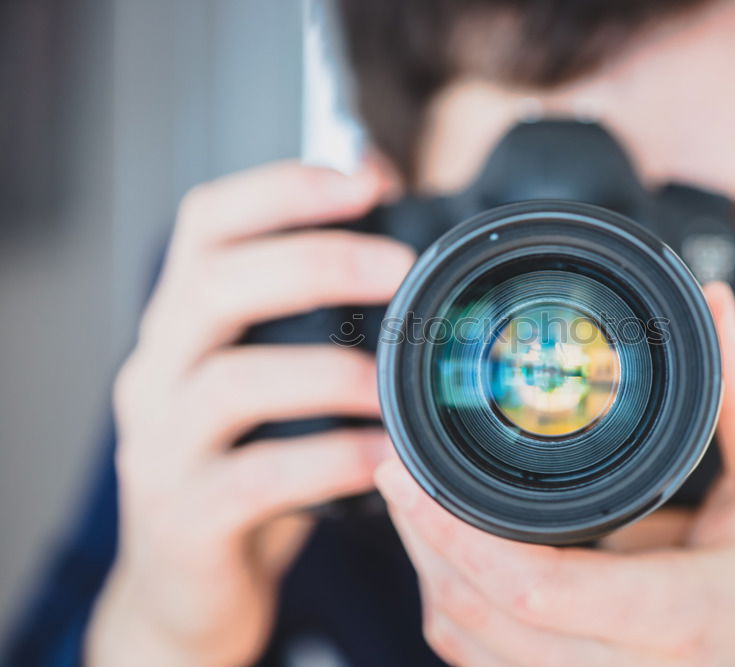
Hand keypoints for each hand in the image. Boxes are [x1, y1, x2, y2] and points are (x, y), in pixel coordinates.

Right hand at [86, 161, 413, 666]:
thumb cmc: (248, 466)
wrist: (190, 583)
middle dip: (315, 262)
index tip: (365, 178)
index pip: (208, 223)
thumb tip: (396, 236)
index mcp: (184, 324)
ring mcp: (161, 446)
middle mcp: (157, 371)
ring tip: (396, 386)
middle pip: (216, 284)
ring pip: (231, 382)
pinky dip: (330, 462)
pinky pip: (256, 479)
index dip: (283, 188)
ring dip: (330, 374)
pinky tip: (384, 459)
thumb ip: (313, 319)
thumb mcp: (271, 382)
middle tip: (397, 267)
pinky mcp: (183, 518)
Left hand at [377, 283, 734, 666]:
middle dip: (422, 544)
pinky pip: (477, 666)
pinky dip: (450, 612)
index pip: (545, 591)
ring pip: (468, 650)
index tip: (407, 476)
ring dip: (428, 576)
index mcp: (687, 616)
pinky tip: (445, 560)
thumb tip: (714, 303)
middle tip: (395, 473)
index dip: (460, 537)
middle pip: (483, 621)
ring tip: (411, 507)